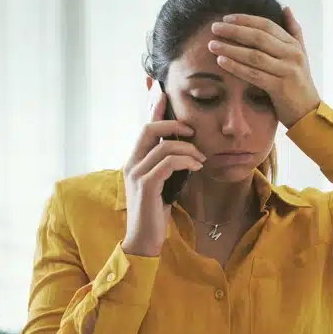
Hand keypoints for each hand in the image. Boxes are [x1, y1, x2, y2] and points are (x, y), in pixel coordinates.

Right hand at [121, 83, 204, 256]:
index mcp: (134, 161)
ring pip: (164, 147)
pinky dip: (186, 161)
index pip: (144, 128)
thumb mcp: (164, 183)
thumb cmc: (156, 213)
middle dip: (173, 124)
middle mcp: (131, 163)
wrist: (145, 240)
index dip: (154, 108)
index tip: (164, 93)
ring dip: (188, 149)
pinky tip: (196, 167)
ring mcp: (136, 174)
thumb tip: (187, 150)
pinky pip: (168, 163)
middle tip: (192, 130)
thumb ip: (168, 166)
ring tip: (201, 159)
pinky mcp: (146, 186)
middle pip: (149, 129)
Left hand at [208, 7, 320, 126]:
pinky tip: (221, 62)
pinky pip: (254, 74)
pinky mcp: (280, 88)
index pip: (266, 25)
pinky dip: (236, 67)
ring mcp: (287, 70)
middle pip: (258, 37)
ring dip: (231, 49)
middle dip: (234, 31)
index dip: (245, 20)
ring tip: (212, 45)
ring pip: (254, 55)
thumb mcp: (301, 55)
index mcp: (294, 45)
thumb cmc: (299, 84)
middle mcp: (292, 55)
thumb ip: (294, 31)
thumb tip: (285, 8)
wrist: (309, 113)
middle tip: (214, 28)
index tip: (226, 18)